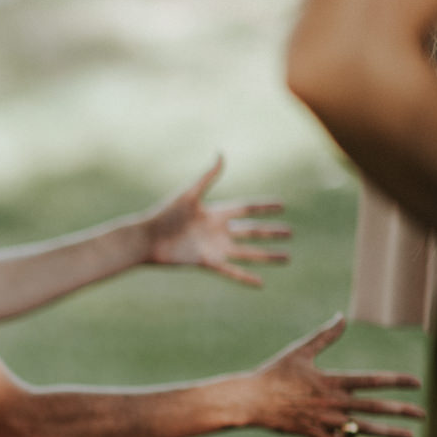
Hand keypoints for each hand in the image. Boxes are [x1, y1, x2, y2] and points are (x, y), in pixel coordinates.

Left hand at [145, 156, 291, 285]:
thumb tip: (221, 154)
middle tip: (290, 232)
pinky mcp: (207, 262)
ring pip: (247, 253)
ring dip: (267, 256)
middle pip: (251, 231)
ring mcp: (214, 248)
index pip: (246, 209)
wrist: (146, 238)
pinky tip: (261, 283)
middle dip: (271, 232)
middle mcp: (218, 231)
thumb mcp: (189, 194)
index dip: (264, 207)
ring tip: (287, 257)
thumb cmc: (164, 214)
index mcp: (215, 213)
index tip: (283, 205)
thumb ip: (207, 177)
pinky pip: (231, 271)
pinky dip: (246, 277)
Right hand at [250, 315, 423, 436]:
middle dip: (402, 411)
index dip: (397, 381)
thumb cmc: (274, 374)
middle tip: (424, 415)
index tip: (417, 383)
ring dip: (389, 433)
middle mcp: (333, 401)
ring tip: (409, 436)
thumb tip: (342, 316)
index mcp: (332, 380)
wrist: (250, 400)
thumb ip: (324, 336)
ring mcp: (325, 420)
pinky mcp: (314, 433)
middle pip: (375, 407)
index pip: (372, 380)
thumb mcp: (300, 351)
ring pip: (363, 429)